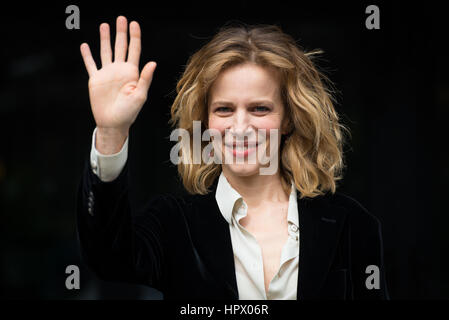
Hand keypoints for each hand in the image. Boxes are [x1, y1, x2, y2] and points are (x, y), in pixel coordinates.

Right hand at [80, 16, 155, 135]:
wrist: (113, 123)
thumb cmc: (129, 112)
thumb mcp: (140, 95)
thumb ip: (145, 78)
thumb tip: (153, 63)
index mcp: (132, 73)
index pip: (134, 50)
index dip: (134, 36)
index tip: (134, 23)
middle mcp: (120, 70)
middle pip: (120, 47)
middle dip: (121, 32)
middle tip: (121, 18)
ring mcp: (107, 74)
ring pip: (106, 51)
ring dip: (105, 38)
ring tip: (105, 25)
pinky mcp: (95, 79)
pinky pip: (90, 64)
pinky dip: (87, 55)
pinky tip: (85, 45)